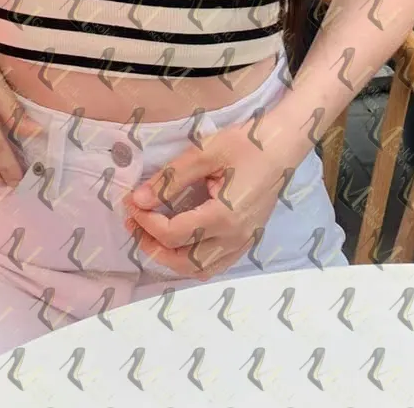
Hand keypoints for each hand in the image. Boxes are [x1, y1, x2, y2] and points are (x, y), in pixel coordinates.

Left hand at [122, 104, 308, 280]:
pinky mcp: (247, 240)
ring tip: (152, 234)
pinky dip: (192, 260)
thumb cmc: (246, 144)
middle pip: (183, 261)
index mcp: (223, 216)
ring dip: (171, 258)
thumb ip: (171, 179)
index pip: (174, 233)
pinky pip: (216, 264)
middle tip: (134, 223)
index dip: (146, 222)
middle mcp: (234, 238)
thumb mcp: (205, 153)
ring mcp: (243, 242)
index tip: (131, 203)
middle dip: (152, 245)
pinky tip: (180, 242)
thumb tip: (139, 199)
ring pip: (199, 269)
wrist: (282, 146)